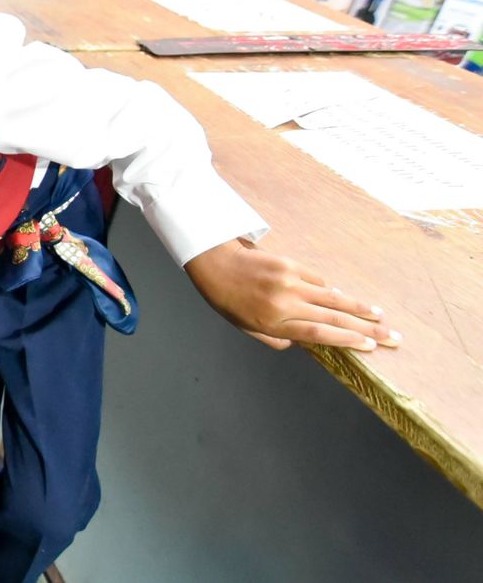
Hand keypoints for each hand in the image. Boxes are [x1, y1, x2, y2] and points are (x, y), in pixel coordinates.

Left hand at [185, 239, 399, 351]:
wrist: (214, 262)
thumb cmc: (226, 299)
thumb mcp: (245, 326)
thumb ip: (274, 337)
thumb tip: (303, 343)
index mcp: (274, 321)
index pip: (320, 334)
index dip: (348, 340)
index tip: (371, 346)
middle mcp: (285, 302)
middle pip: (334, 317)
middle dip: (367, 328)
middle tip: (393, 336)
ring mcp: (290, 281)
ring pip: (333, 297)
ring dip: (360, 307)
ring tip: (381, 316)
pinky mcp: (290, 264)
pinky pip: (317, 280)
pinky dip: (330, 290)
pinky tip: (345, 297)